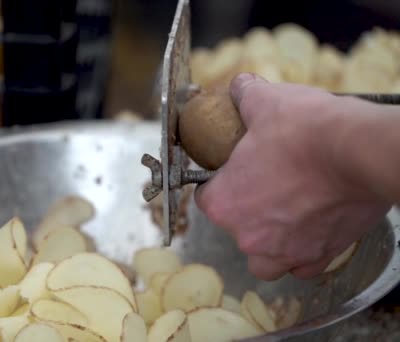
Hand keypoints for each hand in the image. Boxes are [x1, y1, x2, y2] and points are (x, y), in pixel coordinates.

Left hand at [194, 73, 391, 280]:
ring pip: (264, 258)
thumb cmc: (306, 130)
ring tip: (285, 215)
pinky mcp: (318, 256)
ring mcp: (283, 251)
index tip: (234, 172)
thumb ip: (244, 95)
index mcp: (223, 203)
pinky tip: (312, 228)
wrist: (359, 151)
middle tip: (267, 185)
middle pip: (235, 227)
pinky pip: (302, 265)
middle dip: (246, 210)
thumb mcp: (265, 102)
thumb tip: (239, 86)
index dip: (218, 182)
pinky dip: (304, 251)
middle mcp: (247, 236)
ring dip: (269, 241)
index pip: (205, 198)